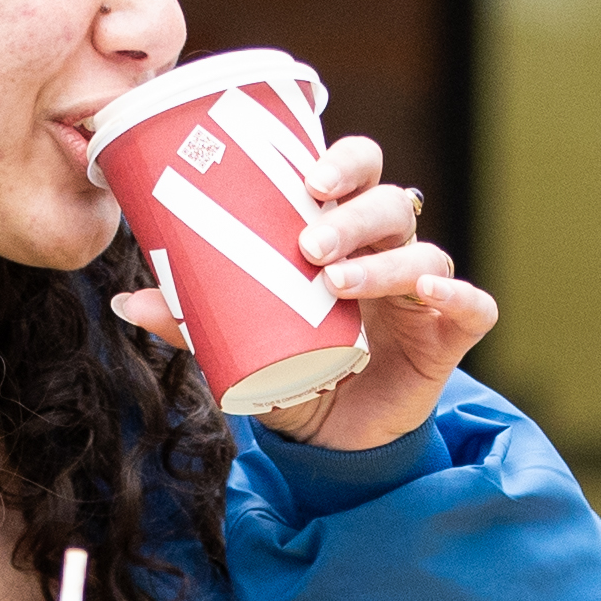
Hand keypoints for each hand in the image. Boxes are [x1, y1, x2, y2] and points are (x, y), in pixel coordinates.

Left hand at [112, 132, 494, 450]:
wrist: (332, 440)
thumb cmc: (292, 367)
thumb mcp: (239, 343)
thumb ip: (194, 320)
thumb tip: (127, 298)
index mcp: (343, 233)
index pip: (357, 172)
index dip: (343, 160)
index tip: (307, 176)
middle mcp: (388, 251)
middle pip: (389, 203)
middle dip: (351, 213)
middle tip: (307, 240)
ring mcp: (422, 293)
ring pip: (423, 253)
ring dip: (382, 261)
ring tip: (334, 282)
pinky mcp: (448, 336)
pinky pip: (473, 306)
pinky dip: (459, 295)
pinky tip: (433, 296)